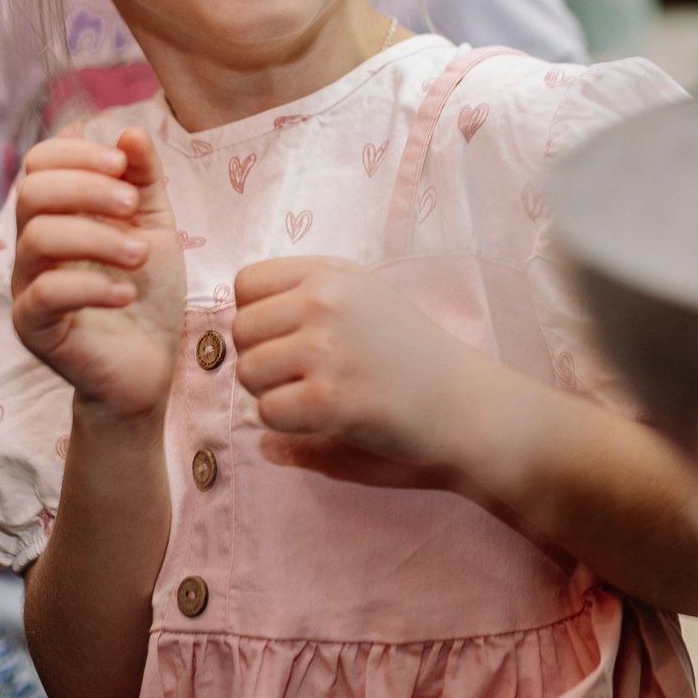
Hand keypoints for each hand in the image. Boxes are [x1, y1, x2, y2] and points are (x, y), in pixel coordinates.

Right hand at [10, 128, 186, 421]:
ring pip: (37, 238)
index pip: (40, 162)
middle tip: (133, 207)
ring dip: (96, 237)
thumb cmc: (147, 293)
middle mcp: (33, 246)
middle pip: (31, 192)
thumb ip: (144, 181)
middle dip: (88, 189)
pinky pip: (46, 293)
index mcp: (57, 215)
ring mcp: (27, 287)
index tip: (123, 165)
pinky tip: (127, 292)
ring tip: (140, 255)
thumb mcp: (155, 227)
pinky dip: (92, 285)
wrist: (150, 365)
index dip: (78, 153)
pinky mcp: (34, 327)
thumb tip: (131, 132)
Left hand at [230, 257, 484, 475]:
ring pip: (248, 371)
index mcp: (331, 273)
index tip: (287, 339)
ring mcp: (327, 348)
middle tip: (302, 377)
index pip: (246, 283)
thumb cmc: (411, 355)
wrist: (465, 402)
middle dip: (261, 359)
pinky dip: (286, 425)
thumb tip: (232, 327)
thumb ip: (305, 299)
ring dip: (271, 394)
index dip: (257, 317)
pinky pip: (268, 411)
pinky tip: (324, 419)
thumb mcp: (364, 299)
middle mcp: (326, 301)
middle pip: (240, 329)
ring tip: (314, 397)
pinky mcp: (331, 398)